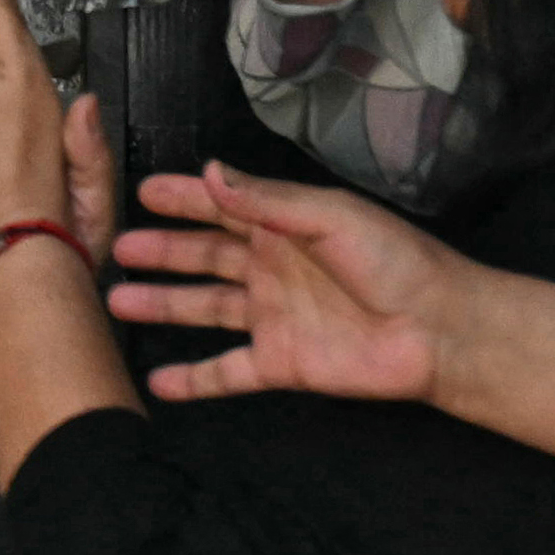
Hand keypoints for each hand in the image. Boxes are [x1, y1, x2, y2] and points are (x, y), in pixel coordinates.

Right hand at [109, 157, 461, 406]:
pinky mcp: (280, 365)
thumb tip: (208, 171)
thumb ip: (267, 200)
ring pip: (204, 309)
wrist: (439, 331)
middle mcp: (271, 269)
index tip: (140, 191)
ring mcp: (273, 318)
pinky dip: (193, 380)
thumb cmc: (395, 262)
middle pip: (202, 258)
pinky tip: (158, 383)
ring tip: (117, 302)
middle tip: (115, 248)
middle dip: (160, 252)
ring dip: (162, 306)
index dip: (182, 198)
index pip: (221, 206)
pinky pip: (227, 372)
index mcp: (283, 227)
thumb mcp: (329, 216)